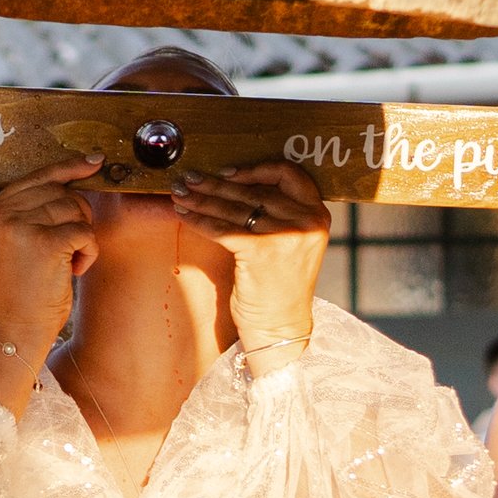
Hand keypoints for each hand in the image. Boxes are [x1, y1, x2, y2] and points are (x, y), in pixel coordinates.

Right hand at [0, 156, 104, 362]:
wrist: (17, 330)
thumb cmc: (26, 288)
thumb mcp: (20, 241)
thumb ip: (36, 208)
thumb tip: (79, 172)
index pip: (38, 176)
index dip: (69, 168)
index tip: (94, 162)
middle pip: (60, 191)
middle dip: (76, 216)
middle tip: (67, 249)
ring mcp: (19, 226)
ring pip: (74, 209)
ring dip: (82, 237)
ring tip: (66, 264)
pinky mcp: (43, 243)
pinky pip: (84, 231)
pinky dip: (89, 251)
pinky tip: (74, 271)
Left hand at [170, 161, 330, 362]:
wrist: (280, 327)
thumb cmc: (279, 286)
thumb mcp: (293, 243)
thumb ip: (280, 213)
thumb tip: (233, 183)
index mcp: (317, 214)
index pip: (288, 173)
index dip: (255, 169)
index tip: (227, 172)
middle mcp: (306, 221)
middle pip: (253, 190)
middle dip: (215, 183)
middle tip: (189, 178)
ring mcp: (286, 235)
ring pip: (234, 208)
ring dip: (201, 198)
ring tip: (180, 193)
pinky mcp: (261, 250)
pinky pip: (222, 228)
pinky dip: (199, 220)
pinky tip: (184, 215)